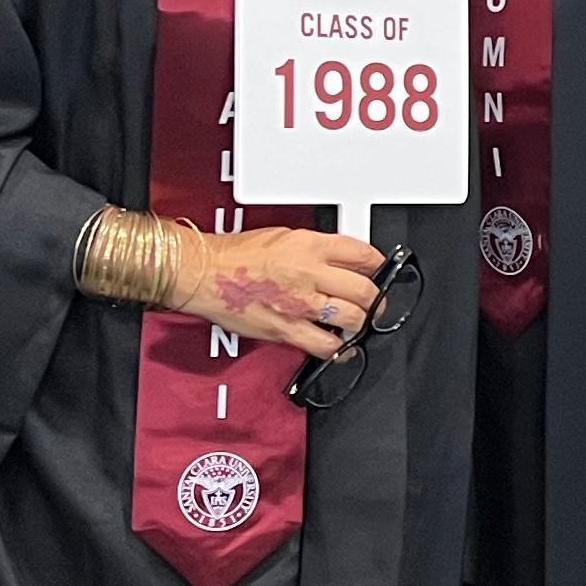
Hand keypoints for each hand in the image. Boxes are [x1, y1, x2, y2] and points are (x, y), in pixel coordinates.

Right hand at [167, 225, 384, 357]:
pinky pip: (324, 345)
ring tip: (359, 322)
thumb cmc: (237, 255)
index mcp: (310, 246)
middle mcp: (309, 274)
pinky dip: (338, 349)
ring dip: (360, 322)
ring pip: (352, 318)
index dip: (378, 264)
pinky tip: (341, 347)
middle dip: (376, 299)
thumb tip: (341, 259)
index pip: (362, 254)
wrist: (205, 273)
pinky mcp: (287, 329)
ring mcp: (300, 304)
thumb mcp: (285, 236)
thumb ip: (316, 248)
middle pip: (364, 290)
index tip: (379, 270)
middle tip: (376, 302)